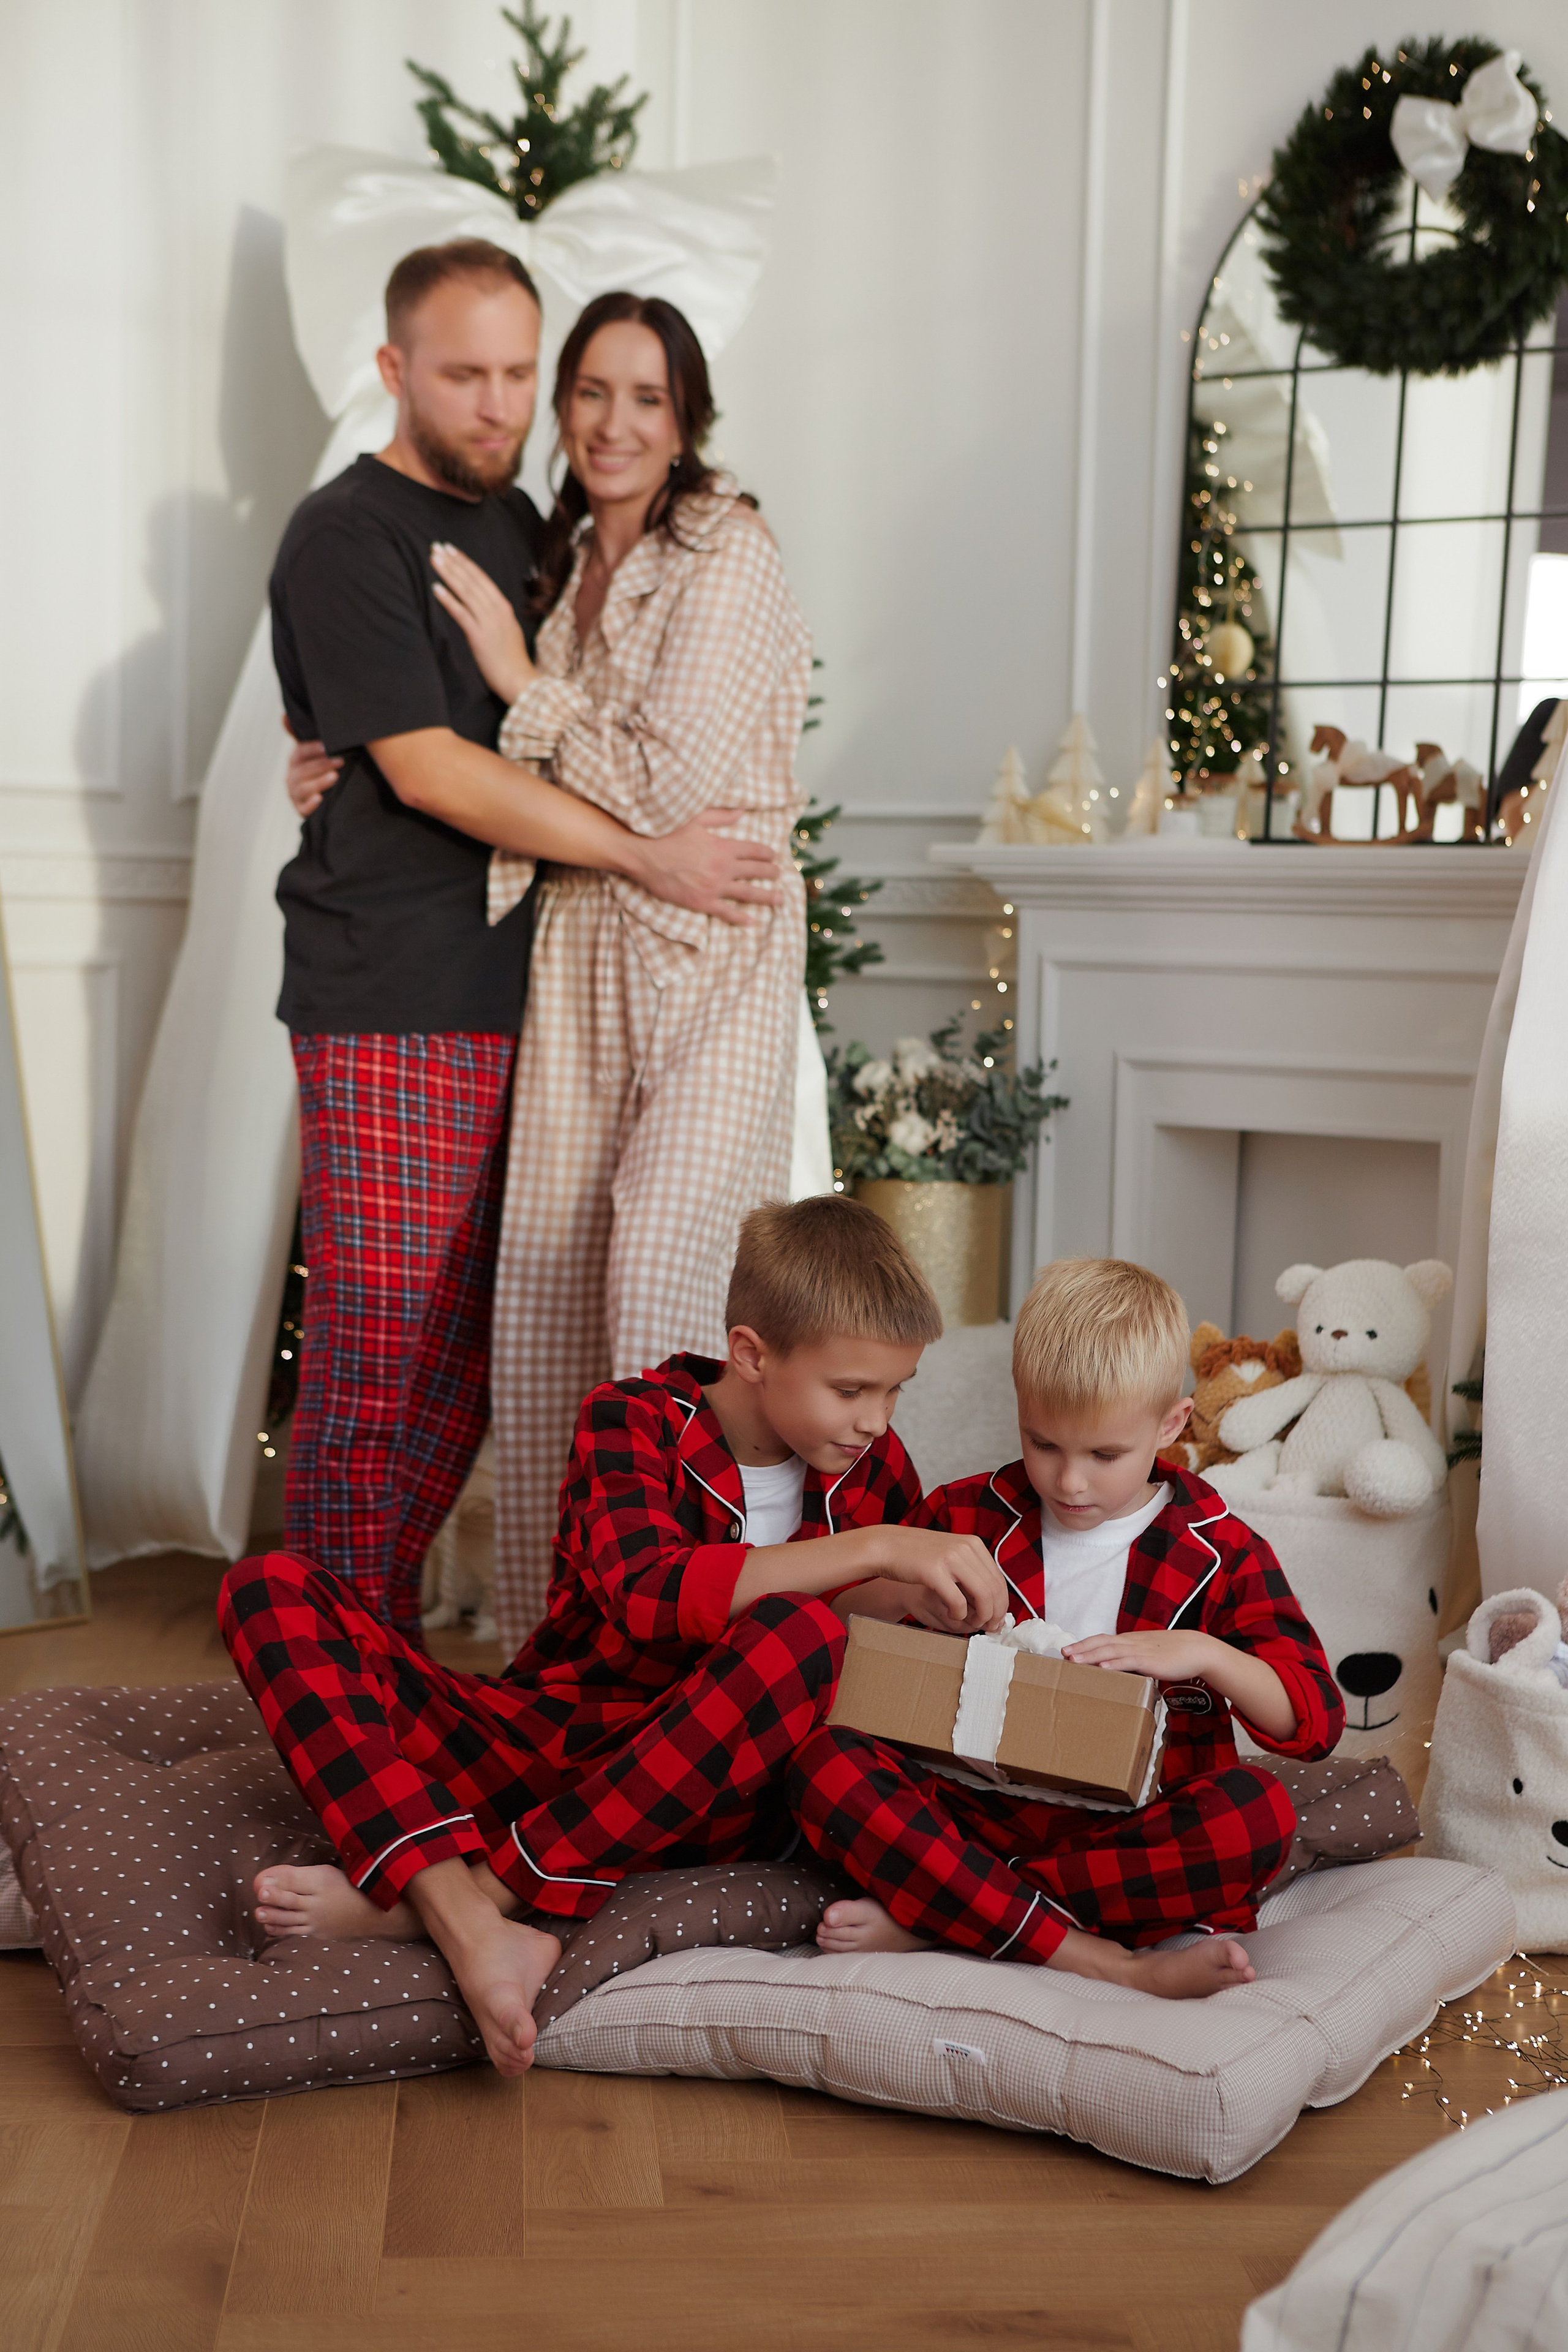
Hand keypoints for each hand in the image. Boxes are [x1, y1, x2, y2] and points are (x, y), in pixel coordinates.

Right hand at [284, 721, 340, 815]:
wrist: (320, 797)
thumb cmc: (317, 769)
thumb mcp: (310, 752)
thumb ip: (300, 735)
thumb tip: (284, 716)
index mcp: (295, 761)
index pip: (301, 752)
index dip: (313, 749)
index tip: (327, 746)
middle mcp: (292, 777)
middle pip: (304, 771)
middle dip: (322, 765)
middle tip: (340, 761)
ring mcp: (295, 794)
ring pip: (304, 788)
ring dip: (319, 782)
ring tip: (335, 777)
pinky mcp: (301, 810)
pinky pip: (303, 809)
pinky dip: (311, 805)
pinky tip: (320, 799)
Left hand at [430, 541, 533, 704]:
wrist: (520, 681)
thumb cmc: (512, 661)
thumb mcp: (508, 631)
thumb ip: (496, 617)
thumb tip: (482, 608)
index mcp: (504, 607)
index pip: (482, 578)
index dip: (465, 562)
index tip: (451, 550)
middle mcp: (497, 610)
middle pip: (472, 580)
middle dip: (453, 562)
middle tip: (437, 547)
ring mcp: (488, 622)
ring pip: (466, 591)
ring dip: (449, 574)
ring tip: (434, 559)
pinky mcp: (479, 636)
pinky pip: (461, 613)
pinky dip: (448, 599)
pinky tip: (436, 588)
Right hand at [630, 809, 781, 927]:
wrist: (646, 858)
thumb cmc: (669, 836)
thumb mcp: (696, 819)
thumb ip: (721, 816)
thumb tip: (742, 812)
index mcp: (723, 847)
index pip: (754, 850)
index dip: (767, 853)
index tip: (773, 856)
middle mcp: (724, 868)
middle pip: (756, 871)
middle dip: (771, 873)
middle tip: (779, 875)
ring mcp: (715, 887)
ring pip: (748, 893)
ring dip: (767, 897)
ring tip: (780, 900)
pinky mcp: (703, 902)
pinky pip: (727, 912)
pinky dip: (741, 918)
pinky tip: (752, 921)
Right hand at [878, 1529, 1008, 1635]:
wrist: (886, 1546)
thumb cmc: (917, 1555)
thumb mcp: (951, 1553)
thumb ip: (971, 1569)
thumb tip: (995, 1599)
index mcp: (973, 1543)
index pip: (999, 1579)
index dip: (1001, 1604)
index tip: (995, 1619)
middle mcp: (966, 1548)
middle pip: (995, 1589)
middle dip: (994, 1614)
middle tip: (986, 1627)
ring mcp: (951, 1558)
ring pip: (983, 1597)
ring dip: (980, 1617)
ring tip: (970, 1623)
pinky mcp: (935, 1571)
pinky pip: (958, 1602)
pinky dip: (959, 1615)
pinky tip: (951, 1615)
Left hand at [1064, 1630, 1217, 1681]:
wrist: (1197, 1649)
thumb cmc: (1174, 1654)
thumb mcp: (1149, 1654)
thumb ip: (1134, 1660)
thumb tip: (1120, 1670)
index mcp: (1130, 1641)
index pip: (1102, 1639)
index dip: (1085, 1644)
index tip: (1068, 1650)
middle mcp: (1131, 1642)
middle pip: (1101, 1642)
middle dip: (1081, 1648)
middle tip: (1062, 1654)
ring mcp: (1140, 1650)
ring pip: (1110, 1651)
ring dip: (1090, 1655)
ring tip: (1074, 1660)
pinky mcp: (1150, 1661)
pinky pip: (1128, 1661)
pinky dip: (1114, 1664)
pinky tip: (1102, 1668)